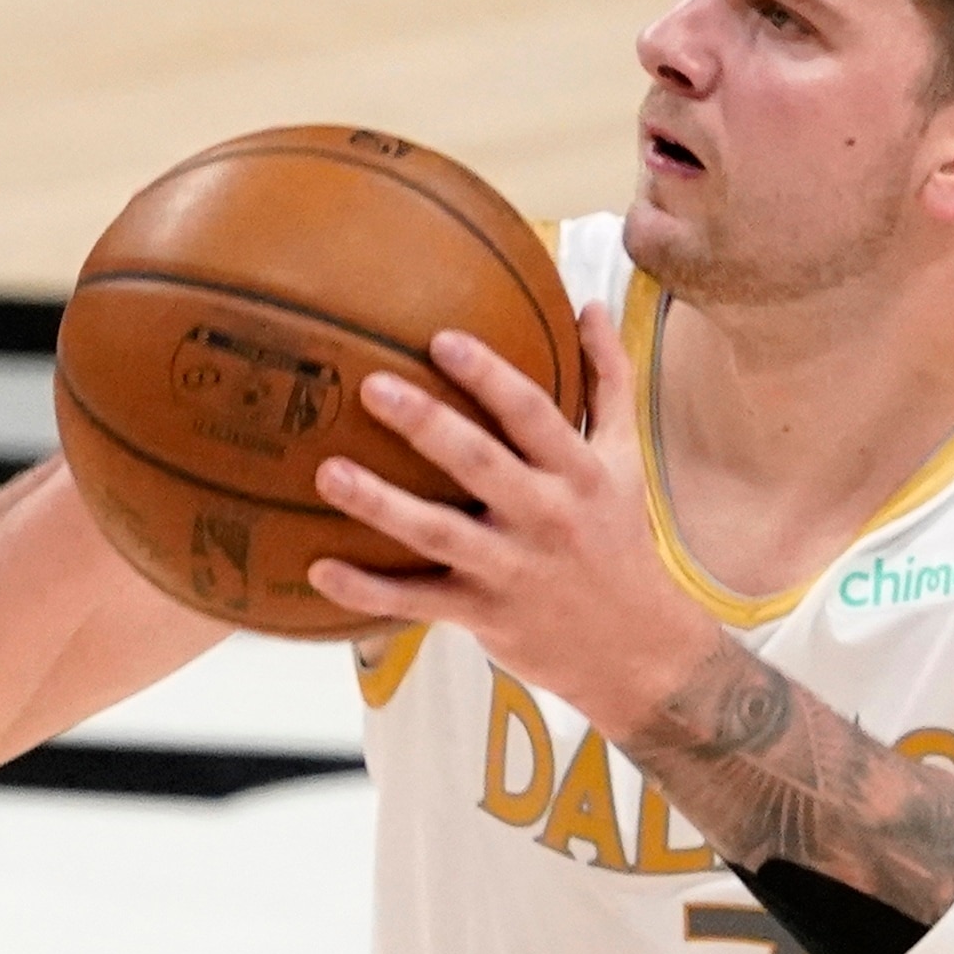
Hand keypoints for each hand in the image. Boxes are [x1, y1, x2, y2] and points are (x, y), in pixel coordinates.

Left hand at [304, 305, 722, 734]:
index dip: (490, 377)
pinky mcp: (483, 615)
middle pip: (481, 465)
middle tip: (372, 387)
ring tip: (328, 473)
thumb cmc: (619, 539)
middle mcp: (546, 518)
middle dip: (428, 425)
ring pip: (439, 534)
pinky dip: (368, 591)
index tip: (442, 340)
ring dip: (381, 505)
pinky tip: (319, 569)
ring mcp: (511, 570)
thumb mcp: (626, 459)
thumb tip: (589, 304)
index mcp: (579, 474)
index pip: (534, 415)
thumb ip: (609, 380)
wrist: (635, 649)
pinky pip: (417, 602)